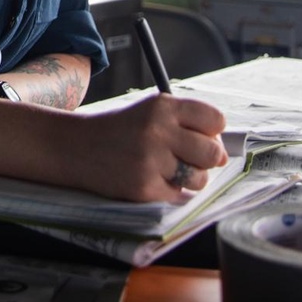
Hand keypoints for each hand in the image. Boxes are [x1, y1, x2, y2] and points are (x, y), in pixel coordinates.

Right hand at [72, 93, 227, 202]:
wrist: (77, 147)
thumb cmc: (122, 129)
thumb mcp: (150, 111)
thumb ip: (186, 124)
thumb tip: (223, 154)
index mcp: (163, 106)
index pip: (215, 119)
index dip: (213, 131)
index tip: (202, 136)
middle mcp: (158, 131)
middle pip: (213, 152)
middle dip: (207, 159)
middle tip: (189, 157)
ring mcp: (151, 161)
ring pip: (199, 178)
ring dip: (190, 178)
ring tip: (169, 169)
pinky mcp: (144, 187)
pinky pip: (178, 195)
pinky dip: (170, 190)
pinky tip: (152, 178)